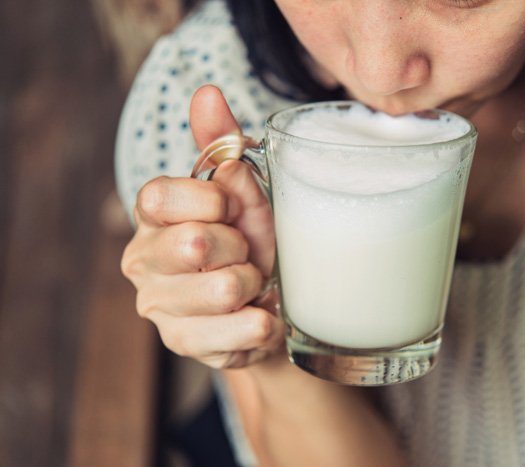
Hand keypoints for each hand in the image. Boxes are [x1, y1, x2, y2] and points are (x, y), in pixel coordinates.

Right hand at [121, 85, 283, 368]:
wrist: (271, 309)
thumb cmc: (255, 244)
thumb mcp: (246, 195)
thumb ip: (222, 147)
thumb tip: (208, 93)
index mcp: (154, 216)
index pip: (160, 197)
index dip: (208, 202)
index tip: (231, 209)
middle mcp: (144, 260)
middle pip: (194, 243)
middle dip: (239, 247)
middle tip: (247, 253)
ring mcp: (159, 306)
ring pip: (220, 289)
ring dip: (254, 284)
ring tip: (255, 285)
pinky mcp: (181, 343)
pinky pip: (231, 332)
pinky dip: (259, 323)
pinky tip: (260, 316)